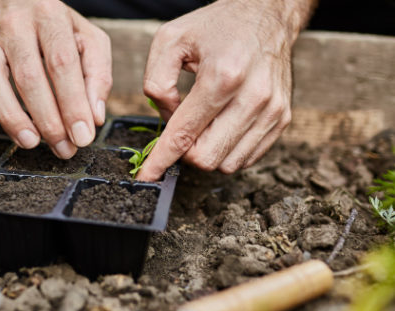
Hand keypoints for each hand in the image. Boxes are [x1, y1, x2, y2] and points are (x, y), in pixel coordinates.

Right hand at [0, 0, 111, 158]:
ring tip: (31, 142)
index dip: (73, 104)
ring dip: (11, 116)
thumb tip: (94, 118)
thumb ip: (98, 75)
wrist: (18, 0)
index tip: (83, 136)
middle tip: (64, 148)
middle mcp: (15, 25)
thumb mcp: (90, 40)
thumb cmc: (59, 28)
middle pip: (28, 76)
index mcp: (50, 17)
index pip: (62, 64)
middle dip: (48, 120)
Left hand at [137, 0, 315, 180]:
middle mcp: (253, 97)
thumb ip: (156, 82)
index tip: (147, 176)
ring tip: (203, 123)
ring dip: (207, 152)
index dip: (161, 160)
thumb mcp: (170, 40)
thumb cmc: (216, 27)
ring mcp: (272, 111)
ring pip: (227, 164)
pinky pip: (247, 157)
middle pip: (206, 157)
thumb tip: (166, 118)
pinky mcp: (283, 118)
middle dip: (185, 152)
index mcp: (222, 76)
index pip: (185, 134)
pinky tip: (221, 126)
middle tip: (180, 130)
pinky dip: (227, 150)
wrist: (266, 15)